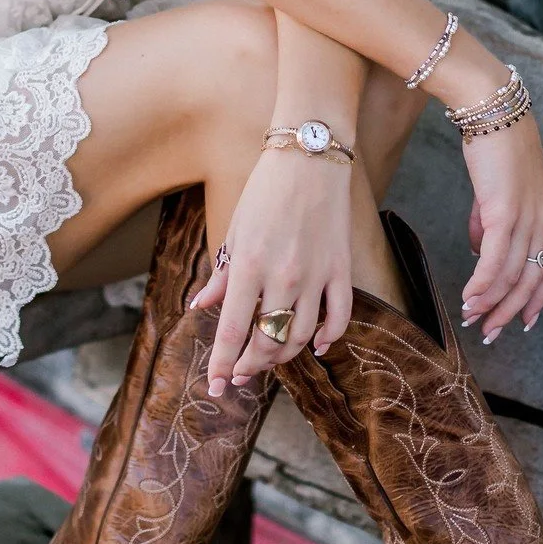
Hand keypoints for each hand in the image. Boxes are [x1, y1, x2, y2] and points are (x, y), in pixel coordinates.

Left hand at [192, 146, 354, 395]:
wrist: (309, 158)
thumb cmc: (265, 192)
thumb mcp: (234, 231)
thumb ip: (221, 275)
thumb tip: (201, 307)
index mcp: (248, 266)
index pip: (233, 331)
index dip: (223, 364)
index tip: (217, 385)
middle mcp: (283, 277)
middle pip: (267, 342)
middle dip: (250, 366)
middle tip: (240, 374)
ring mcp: (316, 276)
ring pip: (301, 337)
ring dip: (283, 356)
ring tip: (269, 359)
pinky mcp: (341, 269)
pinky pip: (339, 317)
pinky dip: (330, 338)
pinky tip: (318, 346)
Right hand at [458, 114, 542, 342]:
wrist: (491, 108)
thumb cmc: (493, 143)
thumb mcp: (498, 188)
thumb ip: (491, 222)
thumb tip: (481, 251)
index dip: (537, 299)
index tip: (523, 322)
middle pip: (532, 280)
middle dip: (510, 311)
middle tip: (489, 332)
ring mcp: (527, 216)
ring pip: (513, 275)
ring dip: (491, 302)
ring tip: (471, 318)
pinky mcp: (504, 211)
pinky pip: (495, 259)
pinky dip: (482, 283)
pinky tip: (469, 297)